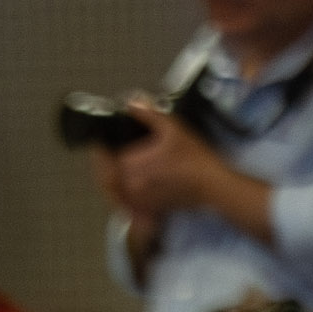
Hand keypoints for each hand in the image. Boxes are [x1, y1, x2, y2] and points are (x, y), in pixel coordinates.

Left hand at [100, 105, 243, 223]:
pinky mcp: (150, 210)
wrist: (213, 186)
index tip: (99, 141)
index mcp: (130, 165)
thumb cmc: (195, 158)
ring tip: (113, 170)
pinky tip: (129, 187)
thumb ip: (148, 114)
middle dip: (103, 166)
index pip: (104, 157)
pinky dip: (125, 196)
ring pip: (116, 192)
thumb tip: (132, 101)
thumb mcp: (172, 128)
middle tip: (103, 154)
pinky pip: (129, 205)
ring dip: (112, 182)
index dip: (99, 148)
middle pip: (106, 177)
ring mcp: (140, 201)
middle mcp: (131, 186)